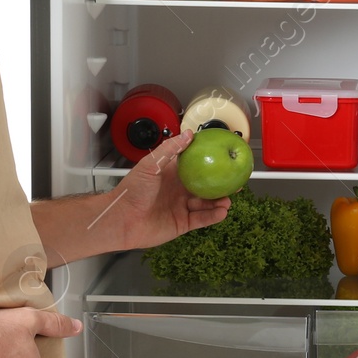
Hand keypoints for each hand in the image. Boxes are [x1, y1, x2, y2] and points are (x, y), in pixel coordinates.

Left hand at [103, 129, 231, 250]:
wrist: (122, 219)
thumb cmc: (131, 191)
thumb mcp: (150, 164)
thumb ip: (169, 149)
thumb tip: (187, 134)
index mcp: (172, 174)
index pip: (195, 166)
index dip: (210, 162)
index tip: (225, 157)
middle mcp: (178, 190)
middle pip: (205, 186)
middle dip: (221, 184)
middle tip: (236, 181)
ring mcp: (181, 207)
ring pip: (206, 204)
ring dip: (219, 201)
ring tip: (229, 198)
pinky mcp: (181, 223)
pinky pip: (201, 219)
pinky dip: (213, 216)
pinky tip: (222, 211)